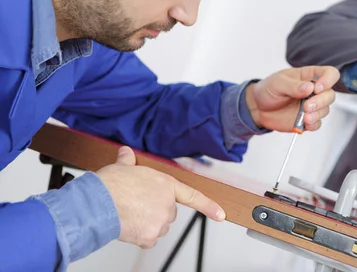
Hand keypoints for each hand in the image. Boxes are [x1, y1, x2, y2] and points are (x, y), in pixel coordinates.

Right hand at [97, 146, 225, 248]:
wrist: (98, 203)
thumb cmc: (110, 185)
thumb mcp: (122, 166)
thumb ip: (129, 161)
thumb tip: (125, 153)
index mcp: (165, 184)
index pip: (192, 196)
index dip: (209, 206)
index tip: (221, 214)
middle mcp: (167, 203)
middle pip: (168, 212)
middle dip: (156, 211)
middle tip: (137, 205)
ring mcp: (160, 221)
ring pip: (159, 226)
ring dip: (149, 223)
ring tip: (130, 213)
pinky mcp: (150, 236)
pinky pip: (148, 240)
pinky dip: (141, 237)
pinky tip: (129, 226)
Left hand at [245, 65, 339, 131]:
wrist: (258, 108)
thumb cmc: (268, 90)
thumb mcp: (277, 83)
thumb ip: (293, 85)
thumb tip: (309, 87)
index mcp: (308, 76)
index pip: (329, 73)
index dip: (328, 80)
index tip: (317, 88)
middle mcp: (313, 91)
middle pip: (330, 94)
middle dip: (321, 101)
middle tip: (307, 106)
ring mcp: (311, 106)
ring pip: (325, 109)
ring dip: (317, 114)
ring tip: (304, 116)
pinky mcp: (307, 119)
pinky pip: (318, 123)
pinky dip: (313, 124)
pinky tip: (305, 122)